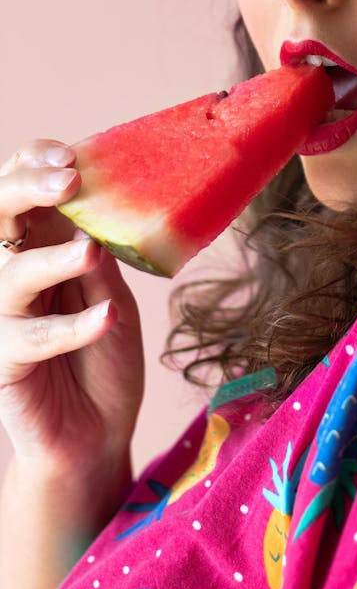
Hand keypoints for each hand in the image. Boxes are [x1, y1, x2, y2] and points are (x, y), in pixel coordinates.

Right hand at [0, 140, 143, 474]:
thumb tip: (98, 203)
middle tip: (68, 181)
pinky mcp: (4, 361)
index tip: (71, 155)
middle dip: (27, 190)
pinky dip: (70, 327)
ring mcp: (4, 317)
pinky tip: (105, 317)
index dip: (35, 164)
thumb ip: (99, 251)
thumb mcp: (112, 293)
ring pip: (10, 276)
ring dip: (52, 259)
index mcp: (39, 245)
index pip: (20, 189)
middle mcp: (13, 274)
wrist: (98, 433)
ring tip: (91, 251)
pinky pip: (29, 338)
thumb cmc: (103, 356)